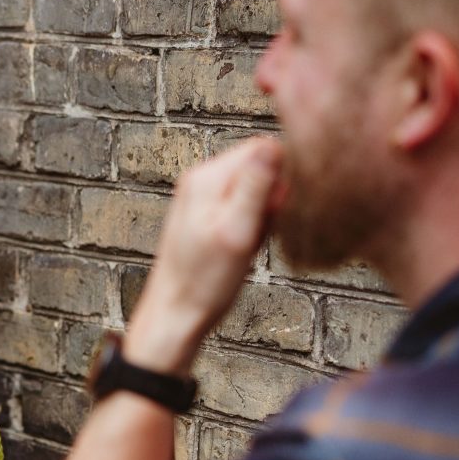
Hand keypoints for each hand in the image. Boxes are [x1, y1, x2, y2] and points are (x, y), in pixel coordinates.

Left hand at [125, 137, 282, 374]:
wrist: (175, 314)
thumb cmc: (205, 281)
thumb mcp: (237, 233)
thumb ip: (254, 188)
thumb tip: (273, 145)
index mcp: (206, 177)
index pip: (263, 147)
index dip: (283, 175)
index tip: (278, 209)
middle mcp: (201, 178)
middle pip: (260, 165)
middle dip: (274, 195)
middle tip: (261, 231)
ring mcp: (202, 196)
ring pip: (256, 187)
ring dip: (265, 213)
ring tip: (250, 242)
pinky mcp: (207, 214)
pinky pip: (245, 206)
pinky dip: (255, 224)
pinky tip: (245, 246)